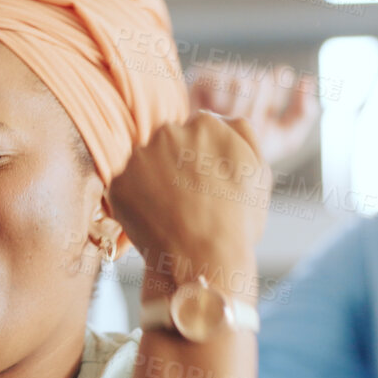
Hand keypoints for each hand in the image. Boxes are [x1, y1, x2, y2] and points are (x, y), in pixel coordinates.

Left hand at [104, 111, 267, 295]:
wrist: (206, 260)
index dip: (199, 158)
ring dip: (153, 181)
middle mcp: (168, 132)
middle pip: (167, 143)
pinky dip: (136, 202)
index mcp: (205, 123)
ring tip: (171, 211)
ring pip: (144, 164)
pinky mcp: (118, 184)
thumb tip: (217, 117)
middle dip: (173, 164)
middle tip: (187, 198)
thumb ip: (241, 132)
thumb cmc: (238, 220)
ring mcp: (139, 158)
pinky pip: (126, 188)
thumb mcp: (258, 169)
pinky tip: (155, 219)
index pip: (194, 131)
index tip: (203, 181)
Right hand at [187, 64, 319, 166]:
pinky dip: (220, 108)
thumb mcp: (284, 140)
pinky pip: (222, 85)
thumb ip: (303, 114)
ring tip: (225, 126)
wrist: (209, 172)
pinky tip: (211, 117)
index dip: (273, 101)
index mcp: (263, 86)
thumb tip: (307, 80)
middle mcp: (241, 74)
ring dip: (238, 112)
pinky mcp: (200, 77)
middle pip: (262, 80)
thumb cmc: (245, 154)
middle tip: (241, 129)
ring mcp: (220, 74)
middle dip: (255, 111)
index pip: (280, 75)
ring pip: (245, 83)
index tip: (262, 120)